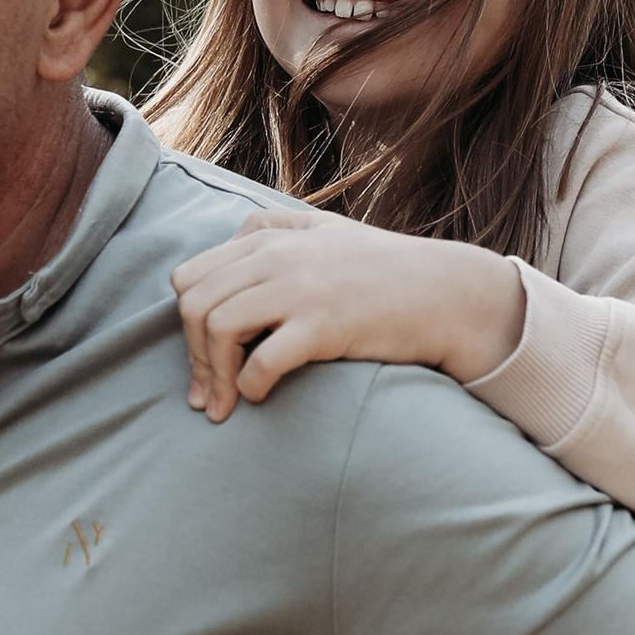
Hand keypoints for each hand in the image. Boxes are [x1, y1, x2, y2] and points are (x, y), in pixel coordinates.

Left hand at [168, 209, 525, 419]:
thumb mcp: (326, 232)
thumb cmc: (387, 271)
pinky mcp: (324, 324)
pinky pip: (261, 360)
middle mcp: (278, 257)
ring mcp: (300, 288)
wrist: (448, 295)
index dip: (186, 324)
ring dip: (214, 376)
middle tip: (205, 396)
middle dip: (191, 357)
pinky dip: (249, 385)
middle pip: (194, 305)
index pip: (190, 276)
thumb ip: (275, 230)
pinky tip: (258, 396)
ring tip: (225, 404)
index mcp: (270, 237)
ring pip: (217, 328)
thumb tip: (230, 245)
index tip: (202, 359)